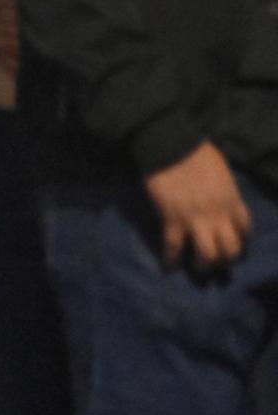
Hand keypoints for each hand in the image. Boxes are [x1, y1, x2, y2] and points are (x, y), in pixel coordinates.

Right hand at [146, 142, 250, 270]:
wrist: (170, 145)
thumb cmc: (196, 152)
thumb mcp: (222, 171)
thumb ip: (225, 189)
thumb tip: (220, 197)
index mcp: (232, 201)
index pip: (245, 229)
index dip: (241, 238)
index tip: (232, 241)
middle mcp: (218, 215)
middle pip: (230, 249)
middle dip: (225, 260)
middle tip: (216, 262)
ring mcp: (195, 219)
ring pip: (207, 254)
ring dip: (204, 265)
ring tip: (198, 269)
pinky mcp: (172, 219)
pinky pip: (173, 245)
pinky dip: (171, 258)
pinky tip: (169, 264)